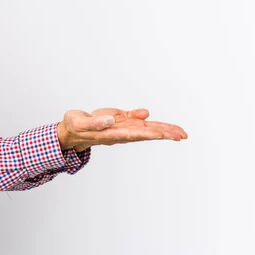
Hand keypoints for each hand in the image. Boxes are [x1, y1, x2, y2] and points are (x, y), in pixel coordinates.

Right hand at [56, 108, 186, 151]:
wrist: (72, 129)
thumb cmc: (74, 127)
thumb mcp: (79, 123)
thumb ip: (95, 122)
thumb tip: (111, 119)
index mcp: (111, 134)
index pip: (134, 134)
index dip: (149, 133)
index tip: (163, 134)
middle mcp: (120, 132)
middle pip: (146, 133)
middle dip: (164, 134)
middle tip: (182, 135)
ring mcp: (122, 127)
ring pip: (146, 129)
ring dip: (163, 130)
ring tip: (181, 133)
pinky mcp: (121, 121)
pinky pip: (139, 121)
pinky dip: (151, 122)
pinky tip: (163, 124)